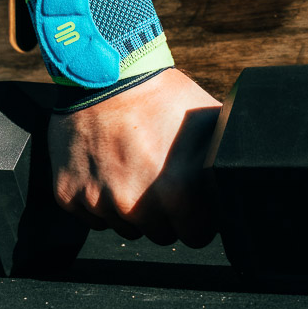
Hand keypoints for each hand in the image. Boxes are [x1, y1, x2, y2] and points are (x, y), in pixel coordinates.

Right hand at [49, 69, 221, 247]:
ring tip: (132, 167)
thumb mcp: (208, 122)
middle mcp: (134, 204)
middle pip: (159, 234)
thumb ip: (223, 161)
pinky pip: (89, 215)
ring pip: (123, 227)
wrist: (106, 72)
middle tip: (159, 177)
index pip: (195, 236)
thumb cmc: (160, 95)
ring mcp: (97, 201)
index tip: (191, 200)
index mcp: (175, 192)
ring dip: (129, 207)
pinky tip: (106, 168)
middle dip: (163, 214)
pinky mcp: (67, 194)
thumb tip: (240, 178)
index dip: (197, 217)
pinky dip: (97, 198)